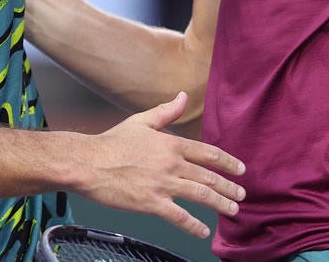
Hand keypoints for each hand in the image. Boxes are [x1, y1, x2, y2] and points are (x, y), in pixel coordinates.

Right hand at [75, 92, 244, 237]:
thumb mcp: (140, 122)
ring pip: (200, 195)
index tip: (241, 170)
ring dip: (220, 204)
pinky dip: (194, 225)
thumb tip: (183, 96)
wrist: (87, 163)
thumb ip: (166, 112)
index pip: (208, 153)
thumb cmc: (110, 142)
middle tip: (242, 195)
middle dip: (229, 187)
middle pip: (209, 176)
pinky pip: (179, 217)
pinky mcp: (151, 203)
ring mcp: (163, 184)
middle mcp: (171, 163)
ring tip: (233, 211)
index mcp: (171, 143)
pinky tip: (204, 231)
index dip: (228, 162)